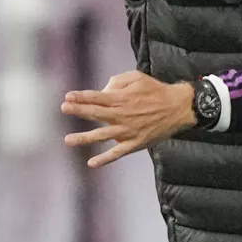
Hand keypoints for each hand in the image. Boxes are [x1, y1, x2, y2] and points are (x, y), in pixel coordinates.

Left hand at [61, 71, 196, 167]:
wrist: (178, 108)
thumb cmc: (156, 90)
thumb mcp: (137, 77)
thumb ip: (118, 81)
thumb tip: (103, 90)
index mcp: (121, 98)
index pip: (96, 97)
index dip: (81, 97)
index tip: (67, 97)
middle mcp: (122, 115)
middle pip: (95, 113)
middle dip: (78, 111)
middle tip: (63, 109)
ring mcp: (128, 131)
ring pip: (102, 136)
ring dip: (84, 137)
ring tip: (68, 140)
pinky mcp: (135, 143)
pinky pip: (118, 153)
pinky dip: (105, 159)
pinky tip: (92, 163)